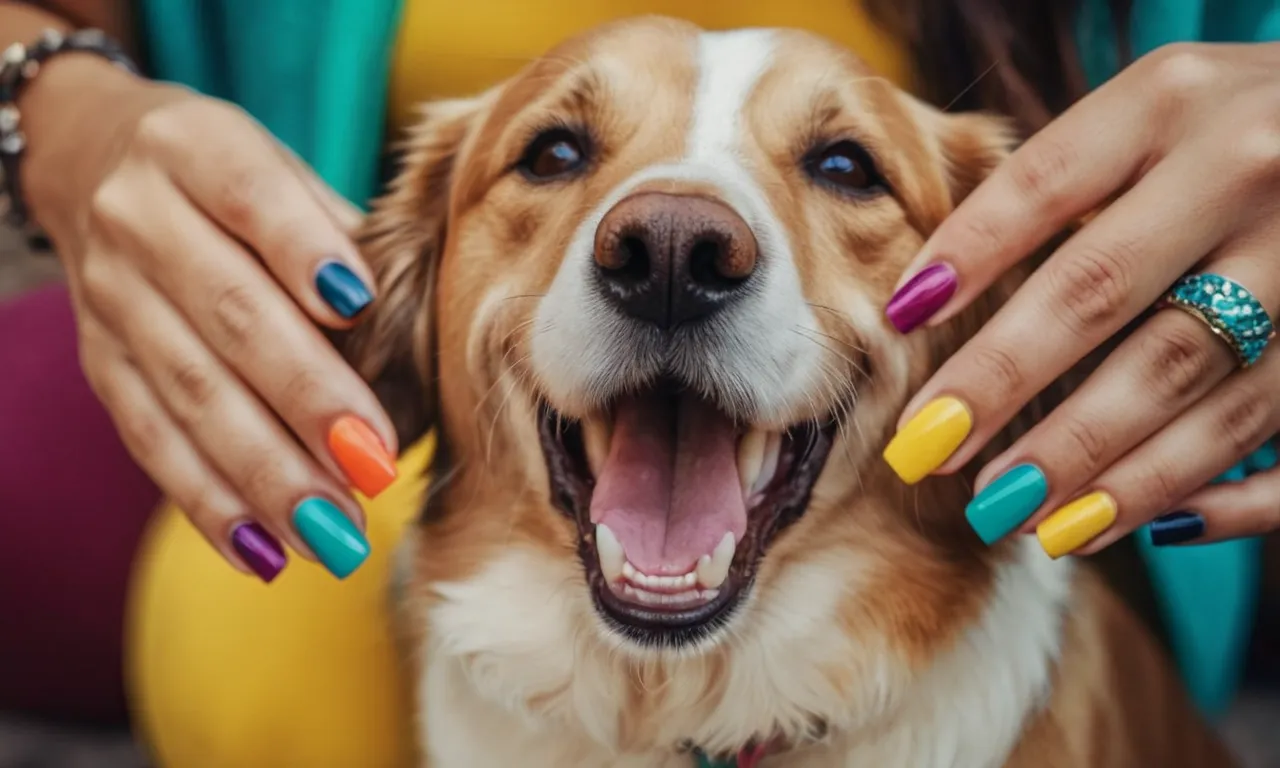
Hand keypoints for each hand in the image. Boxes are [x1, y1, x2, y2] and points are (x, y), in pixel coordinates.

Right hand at [22, 57, 398, 580]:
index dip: (304, 251)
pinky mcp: (100, 362)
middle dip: (306, 399)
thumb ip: (340, 233)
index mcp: (197, 149)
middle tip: (374, 465)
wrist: (94, 161)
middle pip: (230, 314)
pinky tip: (264, 552)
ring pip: (191, 392)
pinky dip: (208, 501)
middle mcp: (140, 219)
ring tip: (335, 533)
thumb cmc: (232, 180)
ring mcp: (111, 297)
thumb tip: (414, 325)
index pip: (253, 198)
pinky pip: (150, 439)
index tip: (361, 307)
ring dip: (267, 473)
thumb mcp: (283, 168)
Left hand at [879, 42, 1279, 556]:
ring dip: (1095, 465)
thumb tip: (923, 304)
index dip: (966, 255)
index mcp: (1170, 102)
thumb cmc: (1220, 129)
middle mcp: (1243, 170)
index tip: (896, 321)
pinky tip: (1149, 528)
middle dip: (1001, 384)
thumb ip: (1059, 185)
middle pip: (1099, 292)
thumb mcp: (1148, 112)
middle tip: (927, 452)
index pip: (1044, 184)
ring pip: (1191, 381)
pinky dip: (1227, 494)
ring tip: (1016, 517)